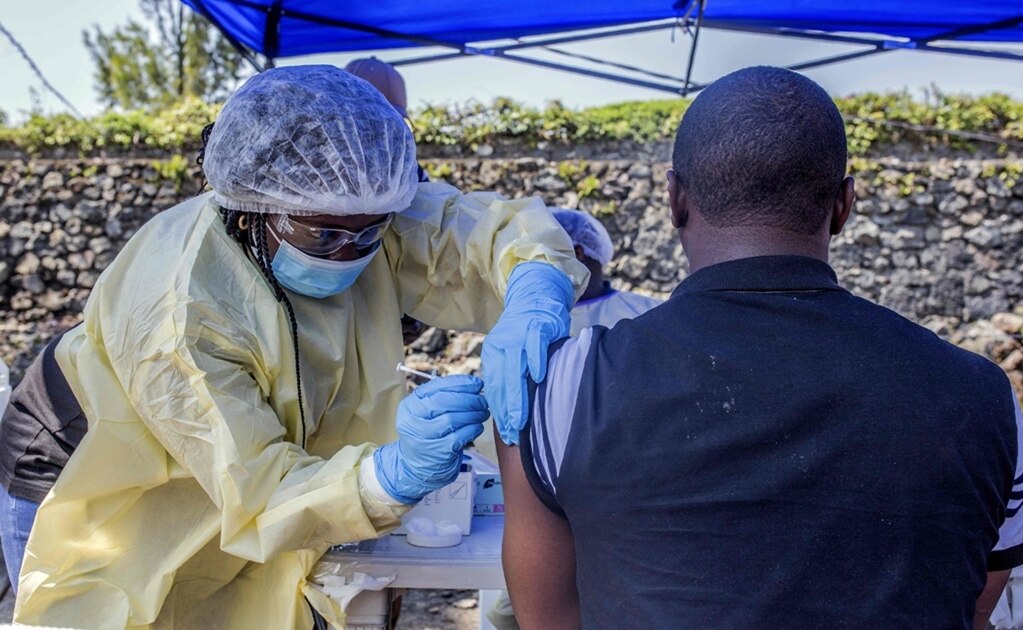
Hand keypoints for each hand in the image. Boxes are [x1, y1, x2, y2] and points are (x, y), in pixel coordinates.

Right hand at [374, 375, 488, 503]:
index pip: (436, 387)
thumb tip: (473, 386)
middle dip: (469, 399)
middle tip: (482, 401)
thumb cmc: (427, 434)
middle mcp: (413, 421)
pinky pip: (459, 437)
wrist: (417, 466)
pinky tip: (477, 427)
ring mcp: (424, 438)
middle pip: (444, 403)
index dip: (460, 383)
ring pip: (452, 419)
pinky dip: (472, 429)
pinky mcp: (438, 453)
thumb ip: (444, 397)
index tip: (476, 384)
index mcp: (410, 406)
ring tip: (482, 413)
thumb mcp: (426, 413)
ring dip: (473, 414)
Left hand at [482, 263, 573, 445]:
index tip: (506, 434)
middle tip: (512, 433)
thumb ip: (510, 378)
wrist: (535, 296)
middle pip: (501, 383)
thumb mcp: (512, 354)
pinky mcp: (536, 327)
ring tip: (521, 418)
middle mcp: (501, 346)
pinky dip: (535, 363)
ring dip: (518, 395)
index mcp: (493, 355)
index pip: (493, 389)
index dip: (499, 412)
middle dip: (506, 411)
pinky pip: (534, 348)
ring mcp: (518, 336)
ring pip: (515, 370)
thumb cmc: (526, 333)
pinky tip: (539, 378)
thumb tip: (512, 412)